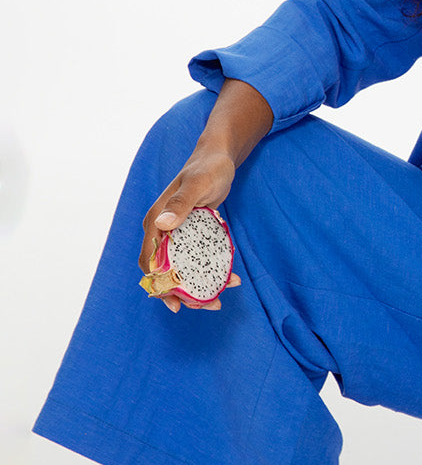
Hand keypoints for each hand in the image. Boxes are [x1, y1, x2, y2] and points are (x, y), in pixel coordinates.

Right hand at [139, 148, 238, 312]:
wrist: (218, 158)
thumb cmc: (207, 168)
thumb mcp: (197, 184)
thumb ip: (181, 203)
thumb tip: (162, 224)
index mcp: (155, 222)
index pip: (149, 260)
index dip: (158, 284)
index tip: (175, 303)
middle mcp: (162, 230)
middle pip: (165, 270)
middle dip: (182, 293)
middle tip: (206, 305)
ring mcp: (176, 234)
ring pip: (182, 268)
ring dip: (198, 285)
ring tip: (219, 299)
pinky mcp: (191, 234)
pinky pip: (196, 258)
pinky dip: (208, 271)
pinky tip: (229, 277)